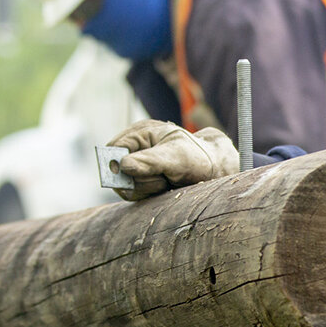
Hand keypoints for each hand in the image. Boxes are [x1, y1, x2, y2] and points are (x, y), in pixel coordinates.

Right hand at [105, 119, 240, 199]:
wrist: (213, 171)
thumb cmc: (197, 158)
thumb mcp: (176, 158)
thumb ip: (149, 161)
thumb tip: (123, 165)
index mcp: (140, 132)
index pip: (113, 149)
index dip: (117, 164)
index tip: (132, 173)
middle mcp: (135, 148)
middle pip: (116, 171)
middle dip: (140, 178)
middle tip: (163, 177)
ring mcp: (137, 165)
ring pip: (124, 186)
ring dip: (146, 188)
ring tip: (167, 180)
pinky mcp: (140, 180)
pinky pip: (133, 194)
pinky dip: (149, 193)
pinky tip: (164, 187)